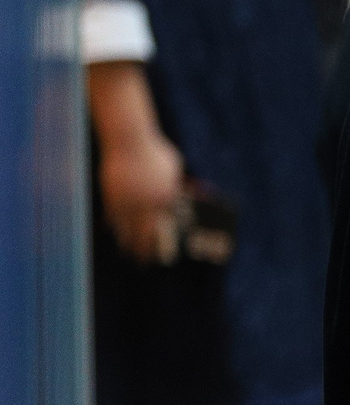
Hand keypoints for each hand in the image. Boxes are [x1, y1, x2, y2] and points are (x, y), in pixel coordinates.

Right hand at [98, 128, 185, 263]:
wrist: (128, 141)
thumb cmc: (153, 151)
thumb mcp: (172, 166)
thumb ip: (174, 182)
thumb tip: (182, 191)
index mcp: (165, 196)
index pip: (165, 225)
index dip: (162, 241)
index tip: (162, 255)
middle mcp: (147, 202)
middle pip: (147, 233)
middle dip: (146, 250)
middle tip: (146, 263)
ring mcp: (128, 200)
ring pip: (127, 229)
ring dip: (128, 243)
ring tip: (129, 255)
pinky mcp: (111, 196)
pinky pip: (112, 217)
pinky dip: (113, 227)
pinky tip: (113, 235)